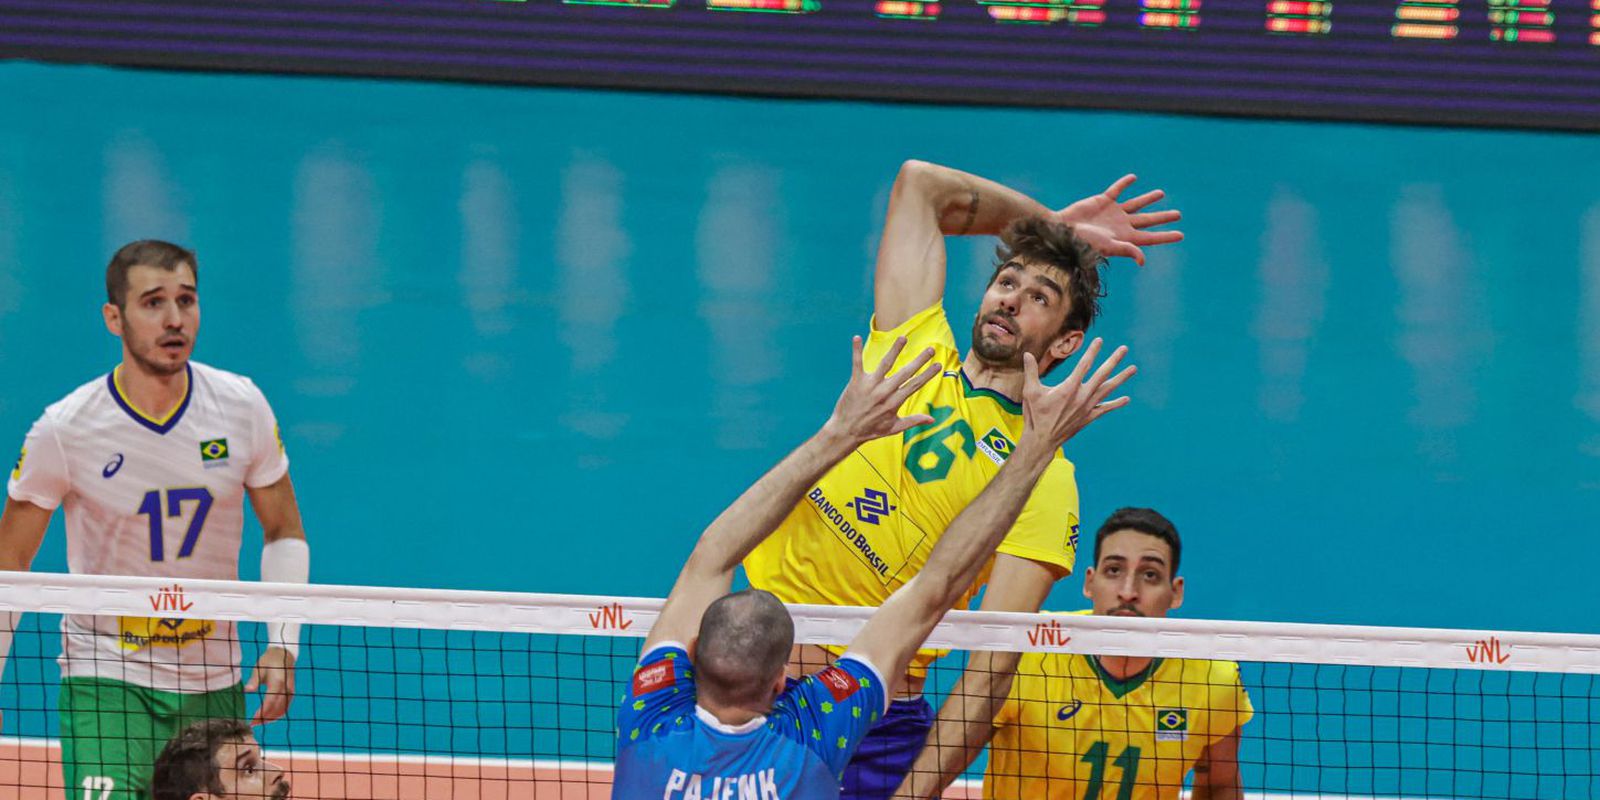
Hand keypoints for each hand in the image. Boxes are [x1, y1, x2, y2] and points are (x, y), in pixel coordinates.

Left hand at [245, 646, 296, 725]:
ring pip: (282, 709)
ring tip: (259, 722)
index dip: (262, 713)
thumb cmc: (269, 660)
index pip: (270, 702)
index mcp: (278, 682)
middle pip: (276, 708)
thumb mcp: (259, 667)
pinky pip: (286, 706)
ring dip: (271, 718)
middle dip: (265, 718)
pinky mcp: (291, 692)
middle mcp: (286, 688)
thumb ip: (254, 680)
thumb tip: (248, 690)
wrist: (284, 653)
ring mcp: (290, 690)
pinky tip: (269, 717)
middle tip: (253, 724)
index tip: (252, 720)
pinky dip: (278, 714)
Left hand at [823, 336, 940, 444]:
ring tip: (903, 338)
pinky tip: (856, 337)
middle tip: (931, 349)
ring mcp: (870, 386)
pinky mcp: (856, 382)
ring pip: (885, 364)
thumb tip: (932, 420)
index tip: (939, 365)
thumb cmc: (870, 430)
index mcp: (894, 402)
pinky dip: (856, 350)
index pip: (915, 385)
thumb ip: (913, 421)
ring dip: (894, 350)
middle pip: (905, 373)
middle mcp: (884, 392)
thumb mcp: (894, 428)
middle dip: (919, 361)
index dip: (928, 375)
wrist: (846, 432)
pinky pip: (857, 363)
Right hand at [1019, 338, 1134, 448]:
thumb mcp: (1030, 392)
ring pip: (1108, 389)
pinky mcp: (1089, 417)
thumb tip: (1026, 354)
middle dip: (1114, 360)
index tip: (1100, 340)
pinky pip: (1105, 408)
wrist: (1042, 439)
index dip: (1093, 351)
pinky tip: (1126, 398)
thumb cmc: (1035, 415)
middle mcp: (1082, 396)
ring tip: (1133, 369)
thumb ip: (1031, 371)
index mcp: (1069, 388)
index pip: (1084, 365)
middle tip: (1125, 349)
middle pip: (1102, 374)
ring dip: (1121, 378)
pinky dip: (1116, 403)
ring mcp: (1087, 407)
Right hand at [1054, 175, 1183, 265]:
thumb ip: (1126, 250)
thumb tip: (1143, 259)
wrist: (1063, 229)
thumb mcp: (1107, 247)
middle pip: (1147, 220)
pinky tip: (1133, 178)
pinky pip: (1116, 190)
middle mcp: (1122, 225)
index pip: (1150, 237)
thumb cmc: (1083, 242)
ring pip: (1135, 204)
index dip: (1166, 236)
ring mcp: (1113, 212)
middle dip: (1163, 217)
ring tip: (1161, 194)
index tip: (1181, 234)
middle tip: (1178, 214)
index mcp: (1125, 237)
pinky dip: (1124, 184)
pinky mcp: (1103, 201)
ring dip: (1148, 199)